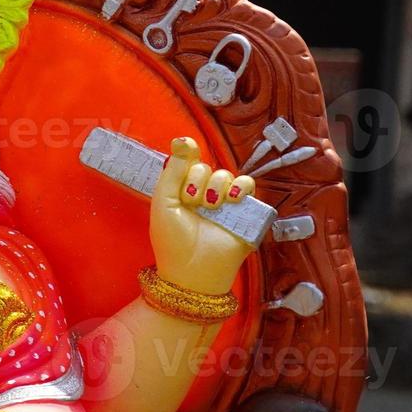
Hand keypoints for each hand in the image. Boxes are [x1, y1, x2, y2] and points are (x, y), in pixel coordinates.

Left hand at [149, 137, 257, 294]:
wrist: (193, 271)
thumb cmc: (173, 241)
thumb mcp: (163, 202)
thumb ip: (172, 171)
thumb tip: (182, 140)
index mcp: (180, 191)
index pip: (187, 162)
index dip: (187, 157)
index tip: (185, 152)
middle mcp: (202, 194)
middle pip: (205, 167)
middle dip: (197, 181)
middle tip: (192, 202)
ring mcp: (223, 203)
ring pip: (225, 174)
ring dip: (216, 186)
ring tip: (210, 207)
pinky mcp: (243, 212)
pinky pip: (248, 185)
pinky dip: (242, 186)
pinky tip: (232, 198)